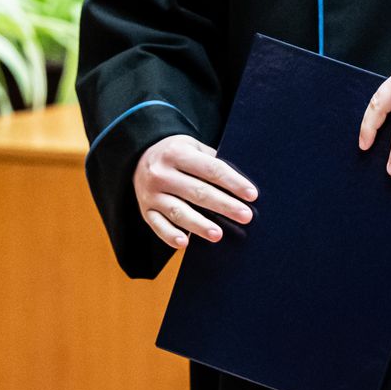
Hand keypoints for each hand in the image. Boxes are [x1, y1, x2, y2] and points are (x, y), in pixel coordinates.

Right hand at [133, 134, 257, 250]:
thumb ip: (211, 161)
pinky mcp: (146, 211)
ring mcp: (151, 194)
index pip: (210, 169)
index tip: (251, 194)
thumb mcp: (192, 146)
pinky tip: (185, 243)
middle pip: (197, 192)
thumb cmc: (175, 154)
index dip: (232, 182)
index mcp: (177, 153)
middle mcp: (162, 173)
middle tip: (245, 216)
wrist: (138, 157)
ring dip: (199, 225)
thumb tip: (239, 183)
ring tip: (218, 234)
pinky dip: (170, 235)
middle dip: (224, 205)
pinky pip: (158, 226)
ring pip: (178, 211)